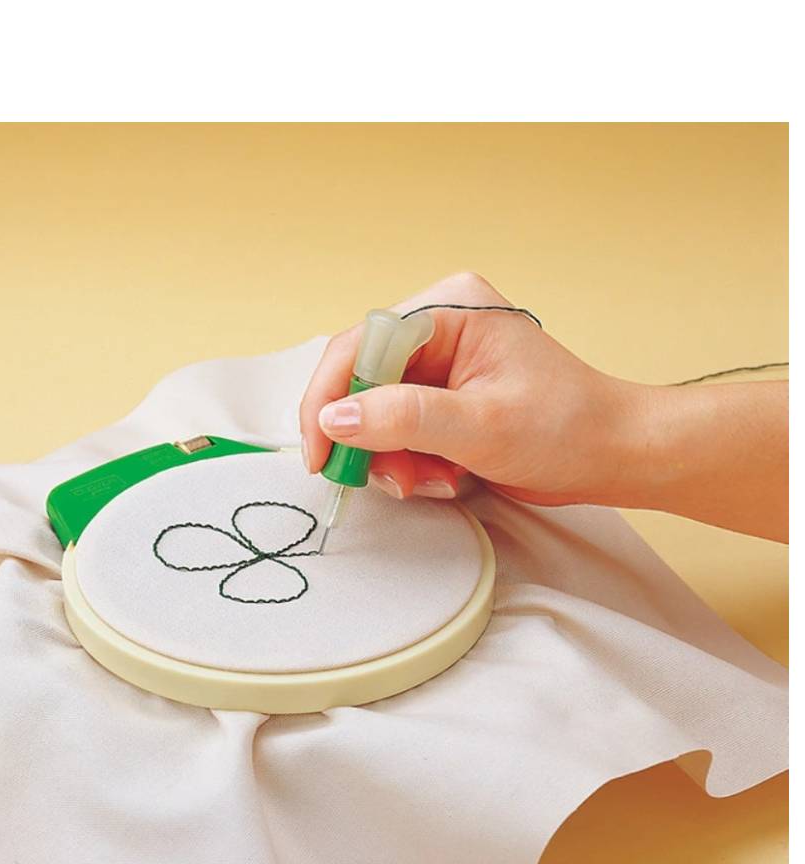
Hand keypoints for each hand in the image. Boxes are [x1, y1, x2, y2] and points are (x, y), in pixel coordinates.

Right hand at [300, 272, 643, 505]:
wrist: (613, 456)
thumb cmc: (567, 428)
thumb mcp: (482, 425)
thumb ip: (403, 418)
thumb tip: (334, 418)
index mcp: (450, 310)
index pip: (361, 345)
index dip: (330, 398)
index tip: (321, 452)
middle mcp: (440, 330)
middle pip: (363, 382)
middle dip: (370, 438)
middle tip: (390, 478)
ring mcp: (441, 367)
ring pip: (377, 415)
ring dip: (393, 459)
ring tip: (432, 480)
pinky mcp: (445, 400)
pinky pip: (400, 432)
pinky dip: (412, 463)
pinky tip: (448, 476)